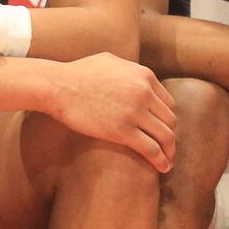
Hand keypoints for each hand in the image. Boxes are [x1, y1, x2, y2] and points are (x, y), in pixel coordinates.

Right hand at [44, 53, 176, 172]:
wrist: (58, 86)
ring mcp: (135, 111)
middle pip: (170, 120)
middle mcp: (144, 92)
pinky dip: (160, 160)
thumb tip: (137, 75)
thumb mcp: (110, 60)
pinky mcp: (122, 131)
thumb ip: (129, 68)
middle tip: (168, 149)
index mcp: (144, 75)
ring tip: (168, 162)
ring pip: (165, 136)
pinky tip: (162, 168)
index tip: (164, 130)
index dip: (168, 119)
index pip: (169, 102)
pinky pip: (151, 149)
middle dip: (171, 137)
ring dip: (170, 152)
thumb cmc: (77, 73)